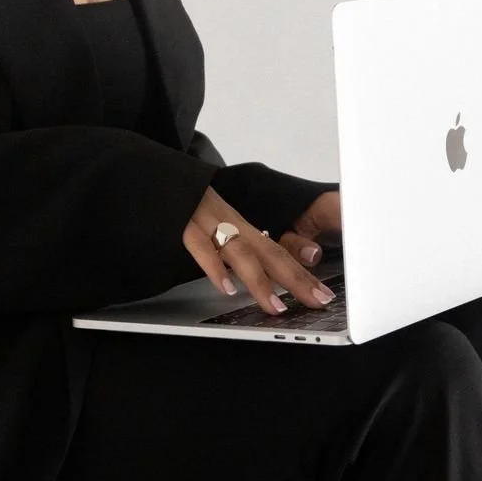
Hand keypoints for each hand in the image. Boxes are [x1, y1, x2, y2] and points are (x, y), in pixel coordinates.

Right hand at [182, 187, 336, 315]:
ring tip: (275, 306)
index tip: (323, 294)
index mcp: (239, 224)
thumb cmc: (185, 201)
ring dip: (260, 281)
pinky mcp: (182, 222)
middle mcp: (230, 222)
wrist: (158, 174)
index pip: (278, 251)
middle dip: (296, 279)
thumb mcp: (215, 221)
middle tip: (318, 300)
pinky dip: (214, 268)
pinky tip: (226, 288)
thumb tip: (257, 274)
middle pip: (269, 252)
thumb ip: (236, 245)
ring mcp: (207, 221)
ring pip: (240, 251)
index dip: (302, 273)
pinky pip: (200, 246)